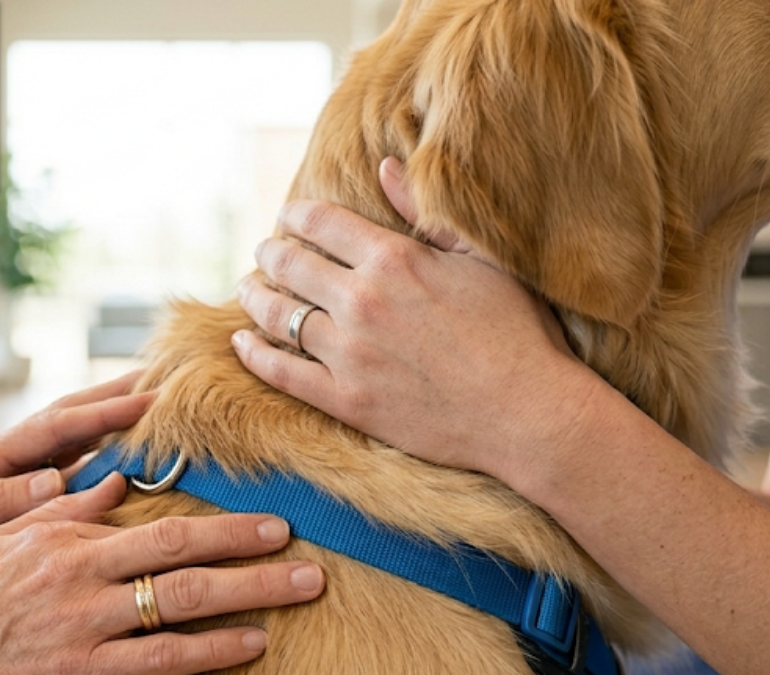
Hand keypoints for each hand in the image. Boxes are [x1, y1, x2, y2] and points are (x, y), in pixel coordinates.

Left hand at [0, 372, 154, 618]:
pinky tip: (119, 459)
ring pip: (67, 440)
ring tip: (153, 405)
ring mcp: (2, 475)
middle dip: (115, 397)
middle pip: (67, 418)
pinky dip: (93, 456)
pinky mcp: (4, 497)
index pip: (55, 428)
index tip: (151, 399)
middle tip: (166, 379)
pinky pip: (59, 470)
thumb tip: (54, 478)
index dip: (105, 413)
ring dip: (109, 419)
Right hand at [0, 480, 325, 674]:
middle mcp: (82, 572)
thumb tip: (112, 480)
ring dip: (252, 592)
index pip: (158, 523)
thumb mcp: (1, 540)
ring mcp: (84, 622)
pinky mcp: (80, 672)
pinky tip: (253, 643)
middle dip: (252, 547)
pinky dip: (213, 648)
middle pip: (185, 551)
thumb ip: (62, 511)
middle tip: (303, 545)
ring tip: (302, 586)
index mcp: (65, 537)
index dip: (219, 521)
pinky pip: (162, 659)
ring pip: (184, 600)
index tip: (263, 520)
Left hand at [232, 158, 592, 474]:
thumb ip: (425, 213)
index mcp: (394, 258)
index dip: (296, 215)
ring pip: (278, 316)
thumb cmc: (517, 331)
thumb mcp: (480, 259)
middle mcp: (362, 301)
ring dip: (257, 297)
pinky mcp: (347, 401)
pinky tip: (241, 341)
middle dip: (271, 253)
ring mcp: (349, 353)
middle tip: (265, 251)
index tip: (289, 216)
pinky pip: (281, 372)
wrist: (528, 412)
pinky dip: (254, 353)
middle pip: (290, 265)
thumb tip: (386, 167)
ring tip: (249, 290)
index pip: (321, 223)